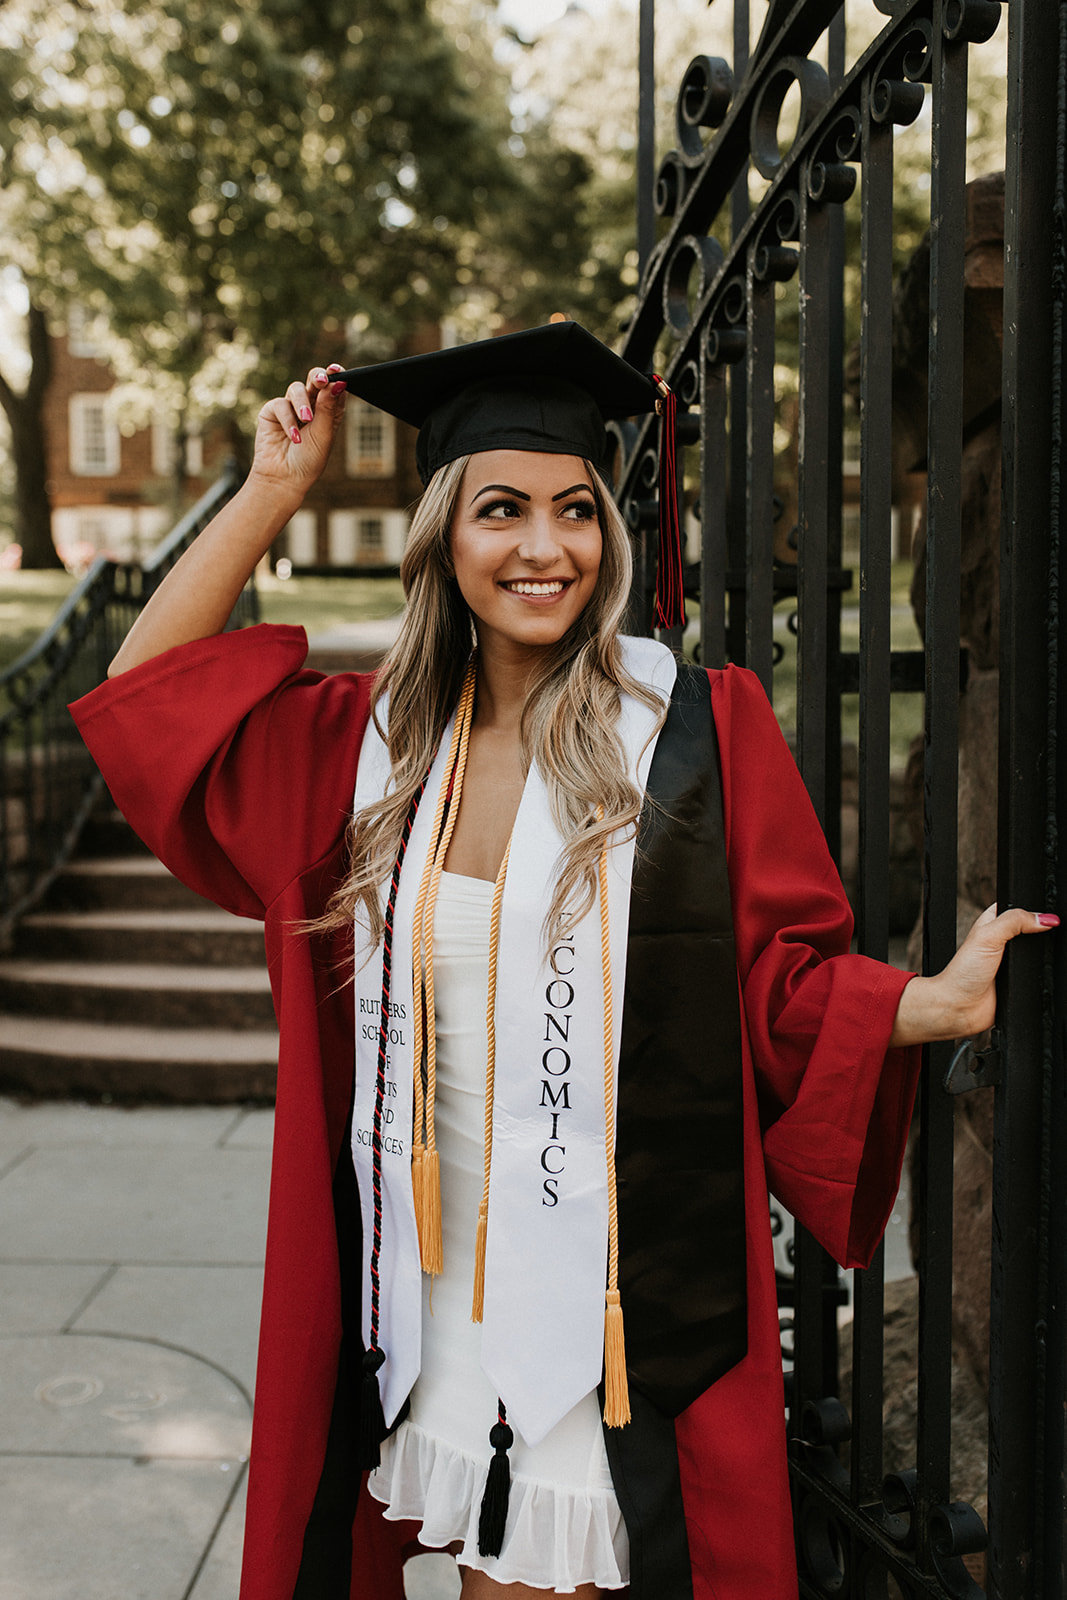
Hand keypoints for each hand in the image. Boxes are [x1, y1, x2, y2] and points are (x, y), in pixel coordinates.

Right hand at [248, 363, 347, 499]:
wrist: (284, 478)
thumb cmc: (308, 460)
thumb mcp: (323, 434)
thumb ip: (328, 407)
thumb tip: (337, 382)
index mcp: (328, 410)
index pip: (334, 388)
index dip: (336, 377)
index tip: (337, 371)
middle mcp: (311, 406)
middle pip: (315, 380)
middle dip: (318, 377)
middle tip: (321, 380)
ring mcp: (291, 407)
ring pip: (297, 389)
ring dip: (302, 403)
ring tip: (306, 420)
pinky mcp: (273, 412)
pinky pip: (280, 404)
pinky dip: (287, 420)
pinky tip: (293, 437)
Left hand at [890, 904, 1058, 1046]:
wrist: (959, 1006)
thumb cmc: (962, 972)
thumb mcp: (987, 936)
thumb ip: (1015, 921)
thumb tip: (1045, 918)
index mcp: (995, 922)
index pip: (1022, 907)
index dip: (1035, 910)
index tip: (1047, 917)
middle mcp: (1005, 940)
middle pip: (1036, 931)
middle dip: (1041, 936)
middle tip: (1036, 942)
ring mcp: (1014, 961)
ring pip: (1040, 954)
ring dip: (1041, 959)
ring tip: (1028, 963)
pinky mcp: (1021, 980)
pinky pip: (1040, 976)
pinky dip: (1042, 976)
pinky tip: (1034, 976)